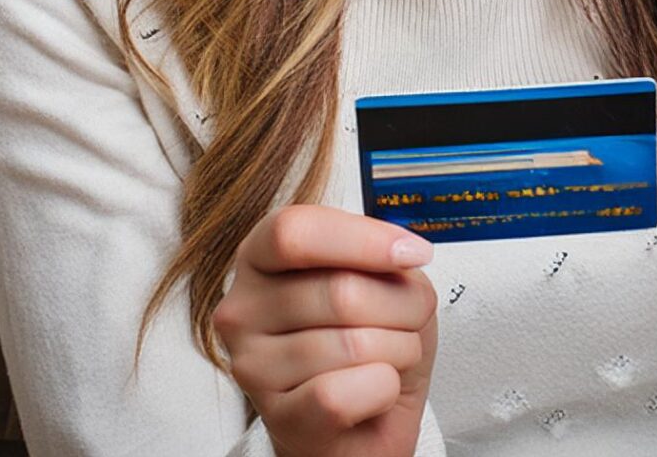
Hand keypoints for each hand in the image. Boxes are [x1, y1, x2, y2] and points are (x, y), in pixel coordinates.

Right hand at [215, 204, 441, 456]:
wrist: (363, 425)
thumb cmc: (369, 347)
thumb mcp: (383, 281)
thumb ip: (382, 257)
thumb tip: (402, 252)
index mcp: (260, 258)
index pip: (295, 231)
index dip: (363, 239)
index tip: (413, 254)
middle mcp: (243, 309)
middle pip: (339, 290)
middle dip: (402, 307)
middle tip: (409, 322)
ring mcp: (253, 366)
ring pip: (353, 345)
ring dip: (398, 351)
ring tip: (388, 359)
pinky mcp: (278, 417)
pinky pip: (343, 394)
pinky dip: (383, 389)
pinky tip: (375, 390)